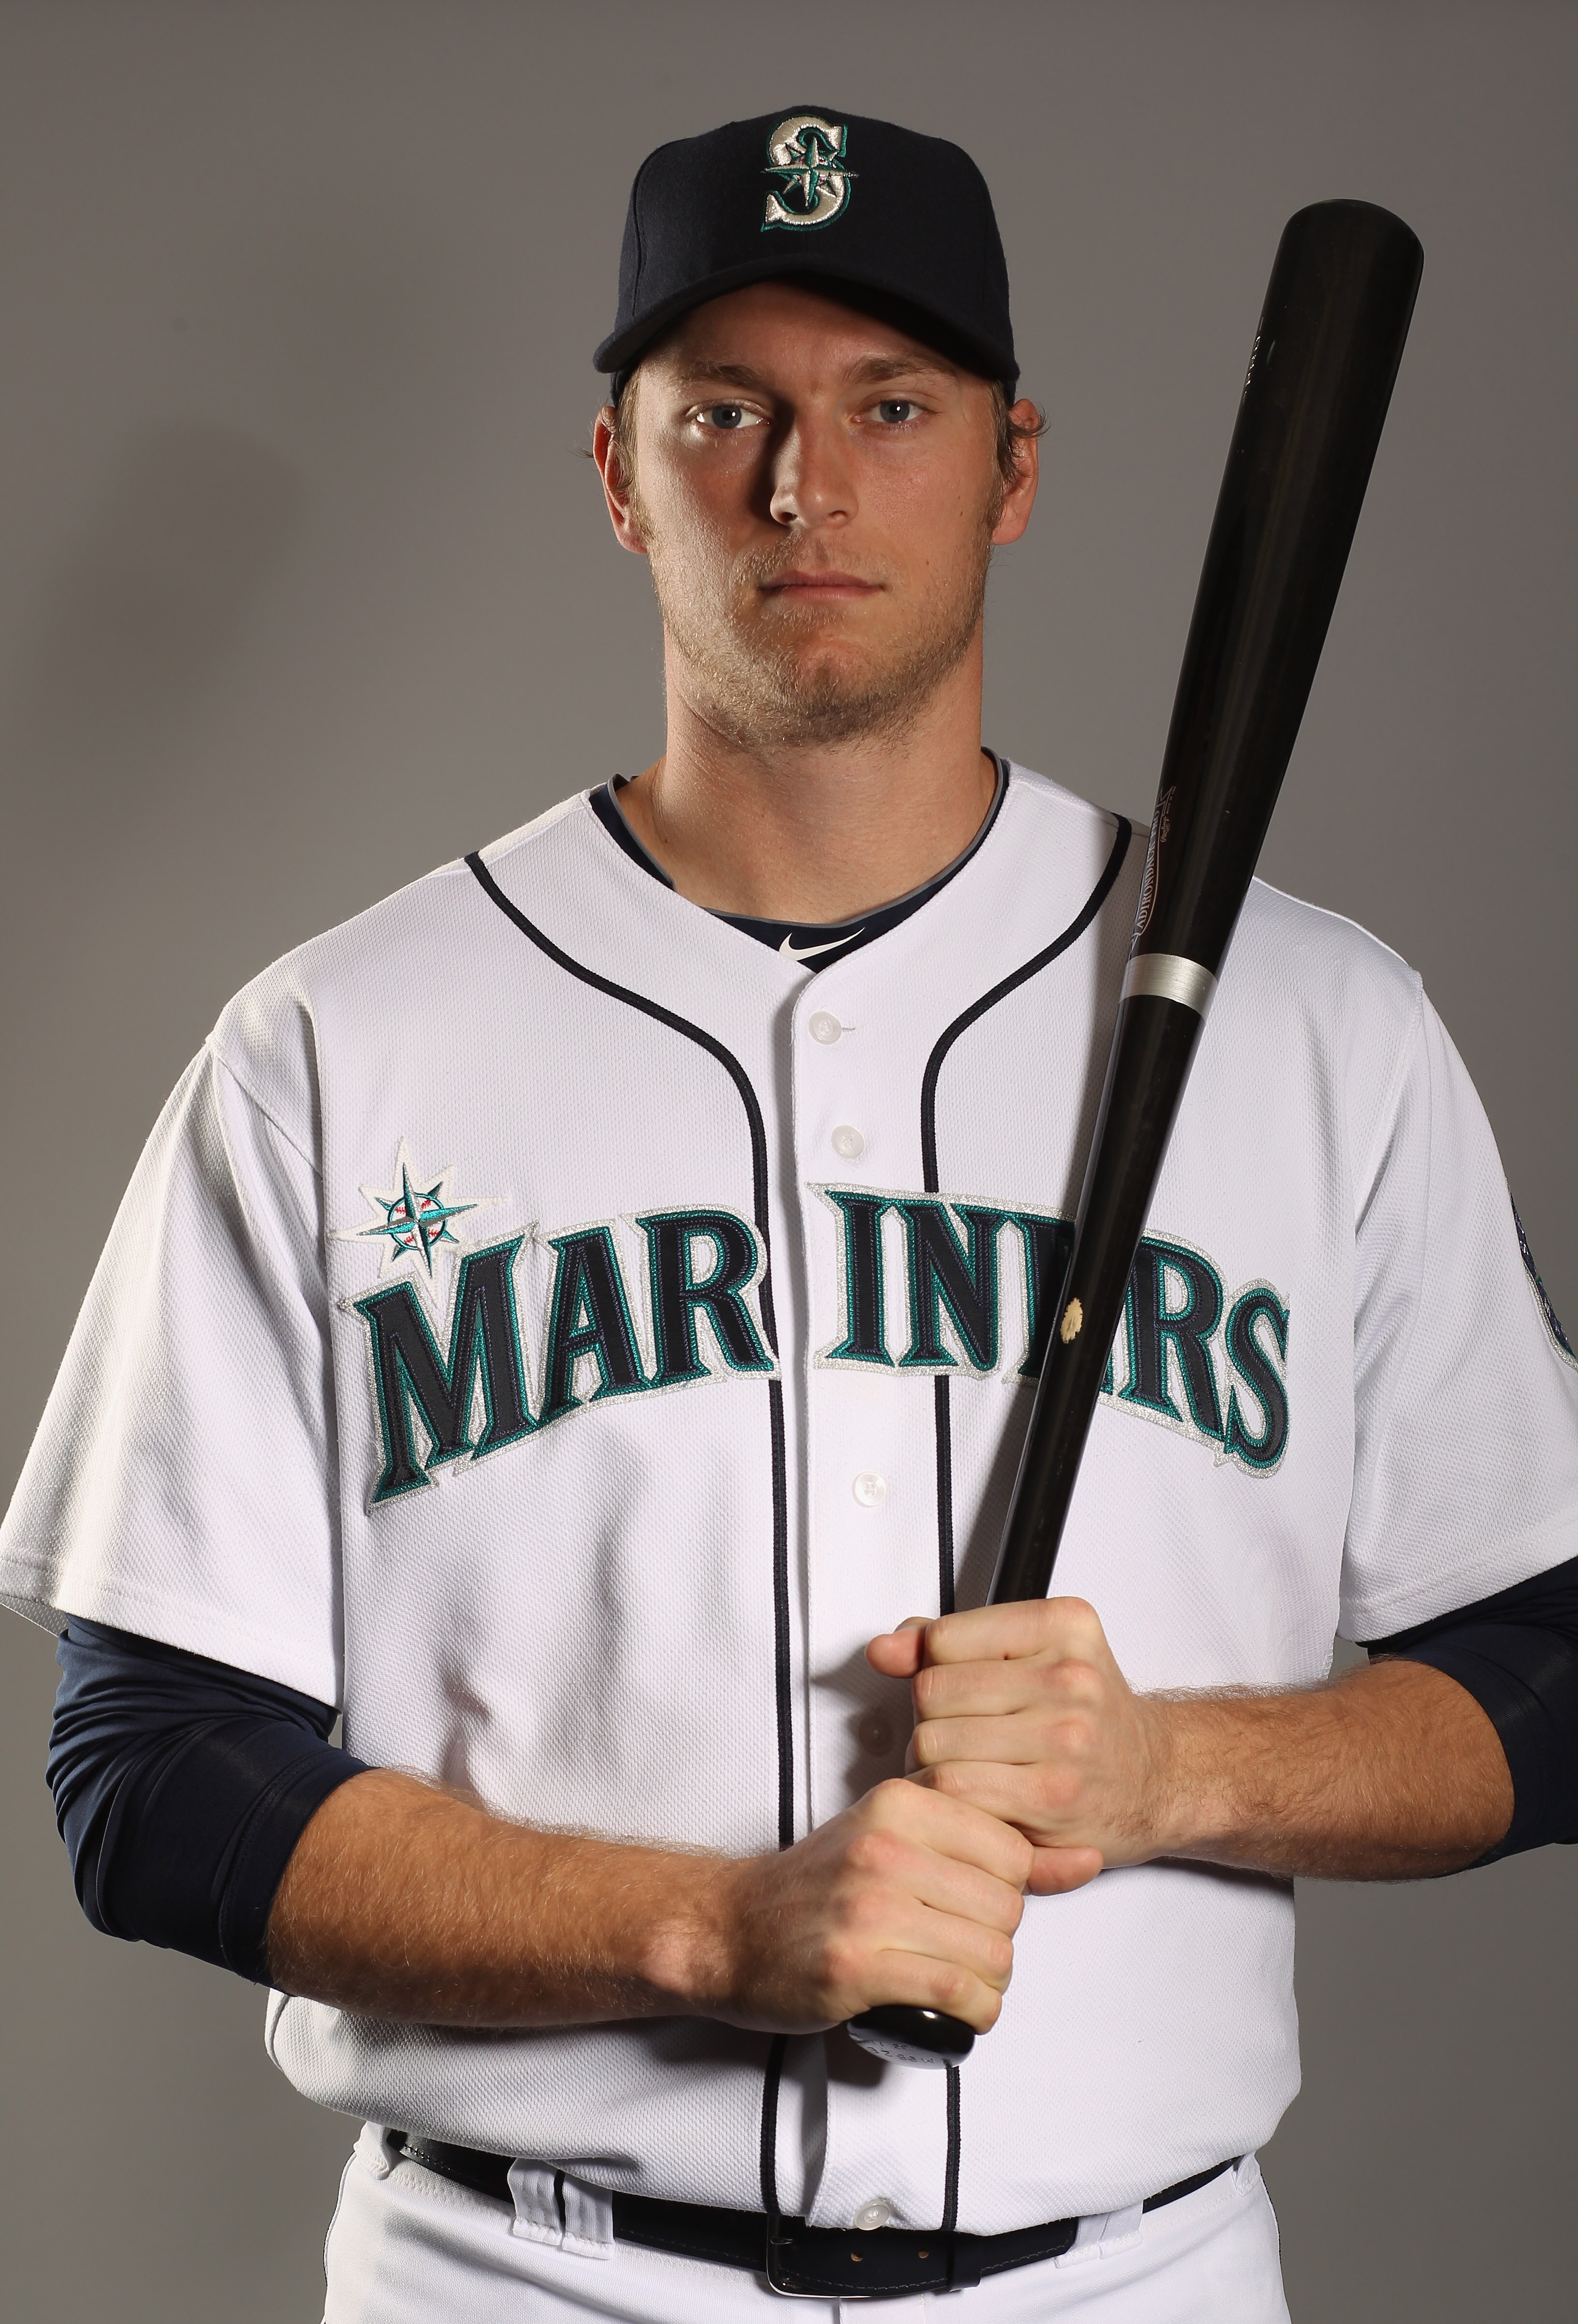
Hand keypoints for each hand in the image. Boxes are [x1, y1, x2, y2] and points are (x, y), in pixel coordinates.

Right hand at [700, 1779, 1031, 2036]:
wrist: (730, 1930)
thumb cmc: (820, 1888)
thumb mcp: (898, 1841)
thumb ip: (988, 1847)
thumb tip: (1089, 1859)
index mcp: (900, 1803)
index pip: (1013, 1850)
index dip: (1007, 1889)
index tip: (973, 1904)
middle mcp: (885, 1848)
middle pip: (1006, 1907)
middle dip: (999, 1941)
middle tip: (963, 1949)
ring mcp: (867, 1908)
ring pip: (991, 1955)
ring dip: (988, 1984)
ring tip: (959, 1981)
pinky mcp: (856, 1968)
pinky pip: (958, 1995)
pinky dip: (973, 2014)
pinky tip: (957, 2012)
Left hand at [866, 1600, 1174, 1895]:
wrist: (1155, 1779)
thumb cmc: (1087, 1718)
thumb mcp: (1030, 1654)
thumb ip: (950, 1644)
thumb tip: (884, 1649)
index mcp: (1062, 1625)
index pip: (943, 1639)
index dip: (933, 1670)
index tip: (959, 1690)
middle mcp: (1069, 1676)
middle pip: (931, 1693)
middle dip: (930, 1721)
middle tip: (962, 1737)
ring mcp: (1065, 1736)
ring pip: (934, 1744)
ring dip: (931, 1765)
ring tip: (966, 1768)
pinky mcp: (1052, 1795)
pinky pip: (955, 1790)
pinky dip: (947, 1800)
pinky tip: (974, 1797)